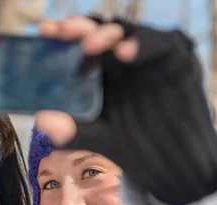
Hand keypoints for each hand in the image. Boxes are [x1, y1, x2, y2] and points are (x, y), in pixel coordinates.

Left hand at [30, 17, 216, 204]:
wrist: (175, 164)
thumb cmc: (135, 144)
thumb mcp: (98, 138)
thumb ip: (71, 131)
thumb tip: (41, 121)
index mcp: (102, 68)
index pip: (80, 42)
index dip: (62, 33)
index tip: (43, 32)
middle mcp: (124, 56)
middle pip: (100, 31)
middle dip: (80, 28)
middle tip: (62, 32)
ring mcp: (151, 55)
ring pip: (127, 32)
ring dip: (107, 34)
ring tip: (89, 44)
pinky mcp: (176, 58)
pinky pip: (160, 43)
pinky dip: (142, 44)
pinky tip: (125, 52)